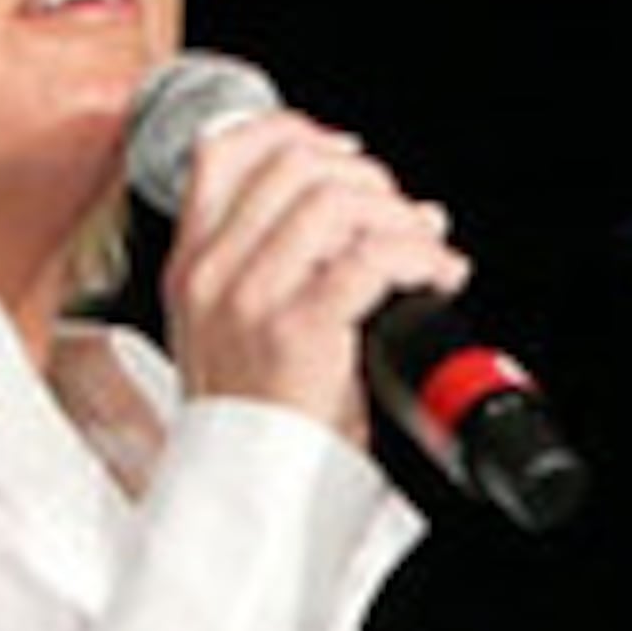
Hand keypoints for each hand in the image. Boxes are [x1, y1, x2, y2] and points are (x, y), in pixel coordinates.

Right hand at [159, 108, 469, 435]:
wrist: (250, 497)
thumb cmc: (261, 425)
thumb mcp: (239, 333)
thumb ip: (274, 267)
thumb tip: (364, 212)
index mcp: (193, 264)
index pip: (226, 150)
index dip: (298, 132)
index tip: (350, 155)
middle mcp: (211, 273)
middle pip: (294, 164)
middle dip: (369, 179)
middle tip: (405, 218)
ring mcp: (249, 298)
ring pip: (336, 201)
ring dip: (401, 217)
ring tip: (427, 251)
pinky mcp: (295, 329)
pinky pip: (371, 258)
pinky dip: (420, 258)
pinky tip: (438, 278)